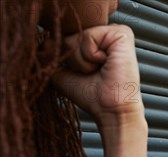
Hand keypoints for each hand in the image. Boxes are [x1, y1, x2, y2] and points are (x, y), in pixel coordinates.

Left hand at [52, 24, 144, 141]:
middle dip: (74, 59)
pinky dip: (90, 55)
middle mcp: (107, 34)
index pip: (66, 37)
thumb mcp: (62, 74)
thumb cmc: (92, 96)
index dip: (67, 57)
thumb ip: (49, 55)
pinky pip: (87, 36)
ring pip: (77, 36)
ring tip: (100, 70)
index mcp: (97, 42)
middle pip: (69, 35)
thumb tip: (42, 41)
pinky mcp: (121, 34)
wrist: (111, 110)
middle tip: (94, 73)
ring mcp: (116, 32)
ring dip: (82, 60)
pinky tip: (106, 65)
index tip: (84, 74)